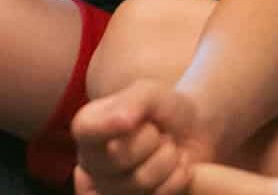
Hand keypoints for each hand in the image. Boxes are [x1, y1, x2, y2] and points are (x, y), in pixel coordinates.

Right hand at [72, 80, 217, 194]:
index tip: (133, 120)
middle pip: (118, 158)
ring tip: (168, 148)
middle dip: (150, 140)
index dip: (109, 127)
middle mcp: (91, 161)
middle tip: (157, 132)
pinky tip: (175, 167)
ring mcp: (110, 188)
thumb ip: (134, 101)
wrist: (191, 132)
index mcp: (87, 128)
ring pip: (140, 181)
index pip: (86, 132)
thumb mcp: (150, 93)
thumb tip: (123, 121)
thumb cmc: (163, 109)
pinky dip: (177, 178)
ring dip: (167, 159)